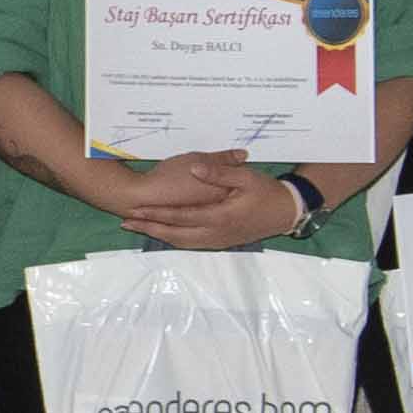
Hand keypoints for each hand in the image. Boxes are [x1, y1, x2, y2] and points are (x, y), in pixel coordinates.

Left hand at [113, 149, 288, 251]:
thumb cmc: (267, 192)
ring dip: (159, 235)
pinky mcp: (221, 242)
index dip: (156, 213)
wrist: (286, 213)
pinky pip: (191, 244)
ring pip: (182, 242)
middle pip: (175, 233)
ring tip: (139, 228)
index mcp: (220, 215)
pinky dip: (174, 240)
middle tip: (126, 222)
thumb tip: (196, 167)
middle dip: (149, 228)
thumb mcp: (246, 178)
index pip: (180, 216)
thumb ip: (219, 173)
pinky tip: (164, 234)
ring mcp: (218, 240)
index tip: (135, 209)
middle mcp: (216, 232)